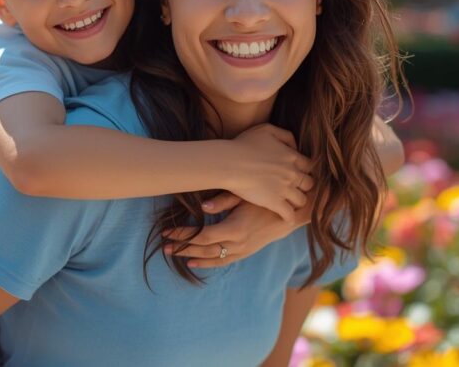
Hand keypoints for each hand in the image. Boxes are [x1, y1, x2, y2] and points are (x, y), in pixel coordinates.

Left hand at [161, 192, 310, 268]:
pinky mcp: (247, 252)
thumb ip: (224, 200)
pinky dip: (208, 263)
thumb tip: (202, 207)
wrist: (295, 212)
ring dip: (192, 256)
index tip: (167, 231)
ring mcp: (244, 250)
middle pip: (204, 249)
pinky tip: (194, 262)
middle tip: (164, 245)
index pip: (203, 236)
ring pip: (213, 258)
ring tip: (173, 254)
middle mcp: (239, 244)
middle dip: (182, 247)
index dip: (184, 235)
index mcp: (236, 229)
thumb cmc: (268, 197)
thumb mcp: (246, 194)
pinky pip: (225, 262)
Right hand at [226, 124, 313, 220]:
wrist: (229, 163)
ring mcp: (284, 189)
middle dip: (304, 187)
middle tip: (296, 188)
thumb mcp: (266, 129)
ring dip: (297, 202)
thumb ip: (285, 135)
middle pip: (309, 184)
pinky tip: (285, 217)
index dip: (305, 170)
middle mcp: (292, 173)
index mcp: (292, 157)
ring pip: (302, 201)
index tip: (298, 173)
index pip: (310, 166)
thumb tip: (295, 146)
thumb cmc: (243, 144)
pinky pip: (289, 215)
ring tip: (291, 203)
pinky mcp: (274, 202)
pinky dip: (289, 217)